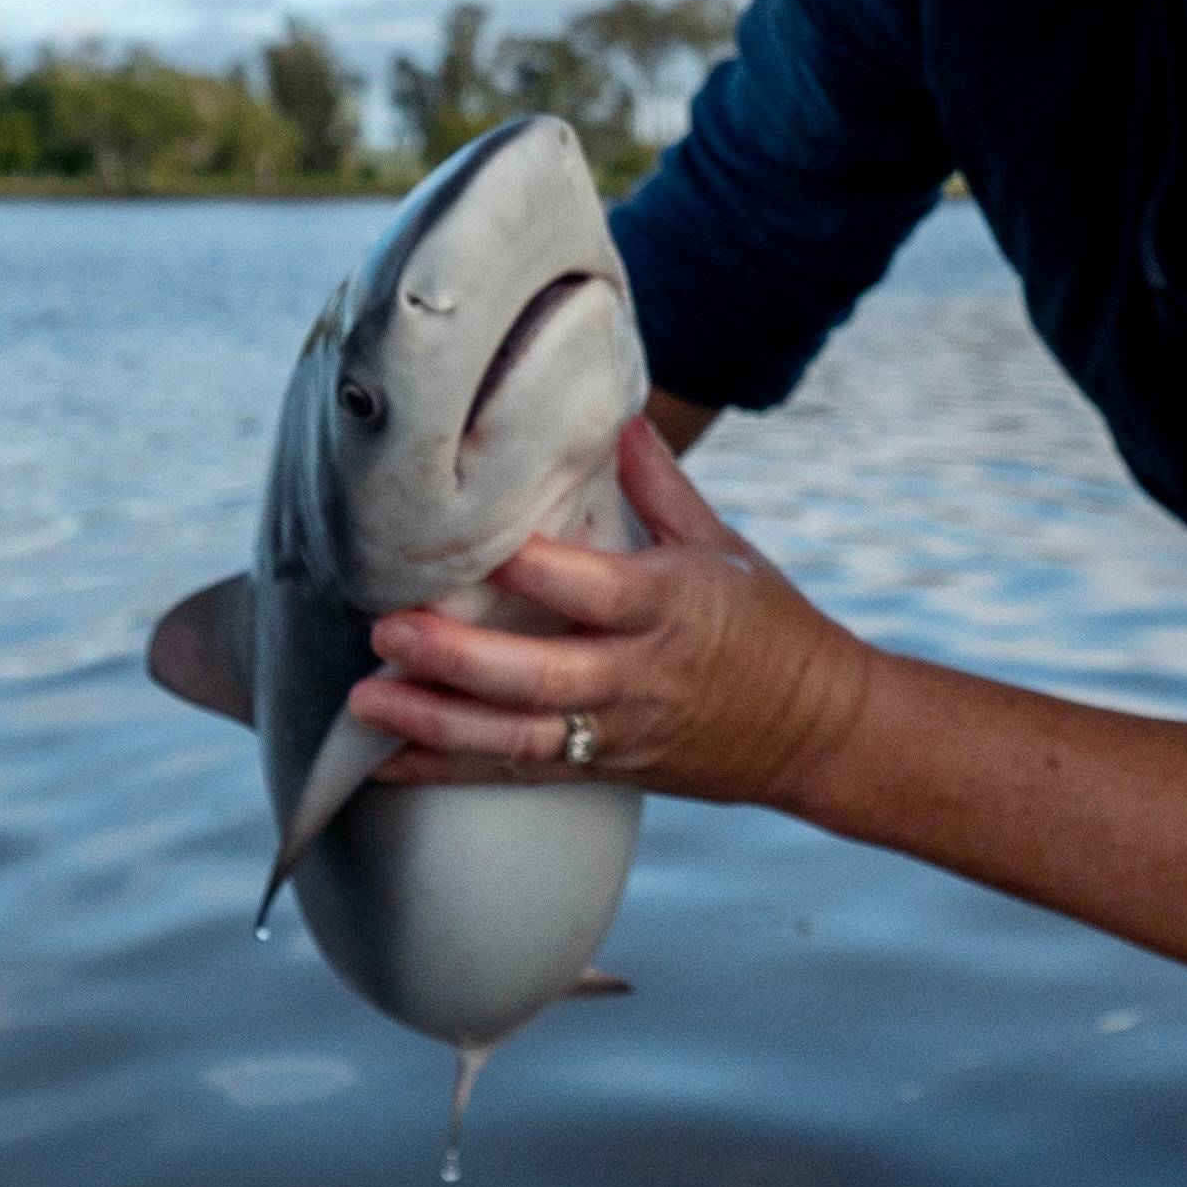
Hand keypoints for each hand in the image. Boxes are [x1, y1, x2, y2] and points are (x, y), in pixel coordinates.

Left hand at [350, 419, 882, 809]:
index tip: (469, 543)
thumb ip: (659, 484)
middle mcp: (637, 676)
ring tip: (367, 702)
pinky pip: (521, 773)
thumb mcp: (722, 545)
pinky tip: (389, 761)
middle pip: (539, 675)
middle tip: (387, 629)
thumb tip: (615, 413)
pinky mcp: (604, 769)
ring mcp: (618, 731)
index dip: (530, 570)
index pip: (591, 588)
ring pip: (519, 736)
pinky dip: (450, 772)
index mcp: (670, 606)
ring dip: (438, 722)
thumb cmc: (769, 625)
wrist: (818, 730)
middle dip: (456, 658)